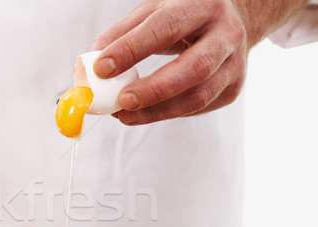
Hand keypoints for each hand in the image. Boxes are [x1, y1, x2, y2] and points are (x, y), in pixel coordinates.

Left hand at [92, 0, 248, 124]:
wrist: (230, 22)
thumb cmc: (182, 16)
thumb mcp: (153, 12)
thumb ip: (122, 33)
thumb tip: (93, 60)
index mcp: (202, 6)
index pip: (165, 27)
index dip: (132, 49)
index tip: (102, 68)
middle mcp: (226, 34)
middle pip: (194, 67)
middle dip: (154, 89)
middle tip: (122, 101)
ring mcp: (234, 64)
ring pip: (198, 96)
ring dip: (157, 111)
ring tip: (125, 115)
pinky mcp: (232, 88)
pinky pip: (198, 108)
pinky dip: (167, 113)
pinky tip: (146, 113)